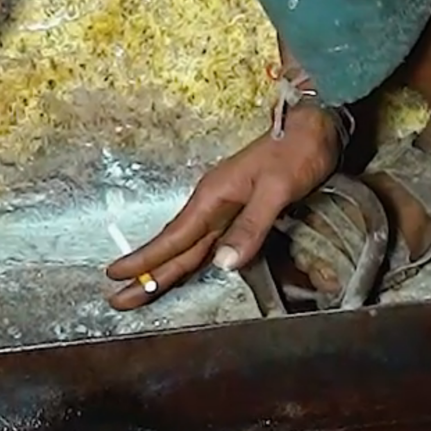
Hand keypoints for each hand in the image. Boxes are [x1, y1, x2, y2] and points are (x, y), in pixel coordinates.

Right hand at [105, 109, 341, 307]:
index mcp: (213, 197)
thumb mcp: (277, 188)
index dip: (146, 259)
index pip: (174, 237)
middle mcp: (212, 204)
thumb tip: (222, 263)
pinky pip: (205, 242)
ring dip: (163, 270)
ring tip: (138, 291)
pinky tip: (180, 271)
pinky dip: (188, 260)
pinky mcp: (238, 210)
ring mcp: (223, 208)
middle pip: (174, 247)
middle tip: (118, 301)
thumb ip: (251, 225)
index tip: (116, 274)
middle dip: (146, 275)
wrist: (314, 129)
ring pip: (187, 247)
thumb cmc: (297, 153)